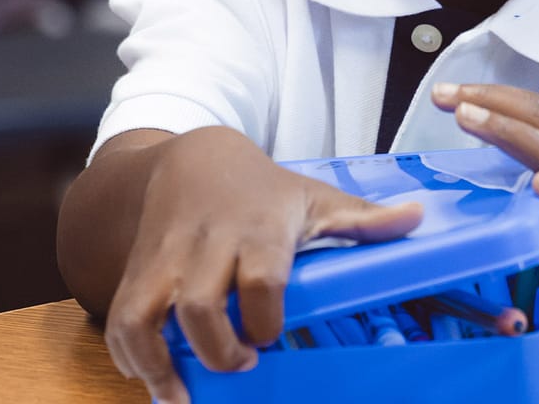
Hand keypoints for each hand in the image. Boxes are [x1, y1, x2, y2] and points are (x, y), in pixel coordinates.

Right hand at [103, 127, 421, 403]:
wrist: (193, 159)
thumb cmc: (264, 188)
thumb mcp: (313, 196)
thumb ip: (361, 219)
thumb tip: (417, 217)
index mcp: (259, 227)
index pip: (260, 277)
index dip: (265, 317)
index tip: (270, 335)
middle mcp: (208, 243)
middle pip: (202, 305)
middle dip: (220, 349)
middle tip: (243, 365)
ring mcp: (166, 258)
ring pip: (146, 315)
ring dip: (162, 366)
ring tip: (187, 393)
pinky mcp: (136, 271)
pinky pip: (120, 322)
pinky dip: (131, 359)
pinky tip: (158, 380)